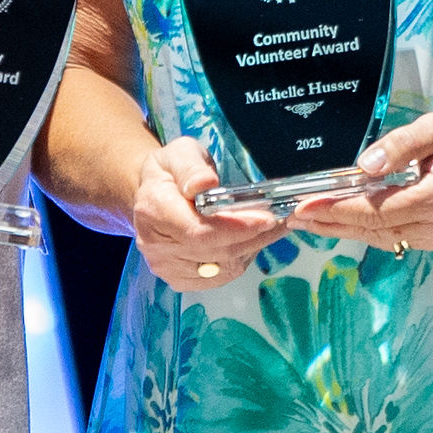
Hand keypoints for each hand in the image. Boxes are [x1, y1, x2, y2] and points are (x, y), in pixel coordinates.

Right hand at [128, 137, 285, 288]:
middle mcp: (155, 245)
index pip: (199, 231)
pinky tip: (248, 242)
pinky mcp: (179, 279)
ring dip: (251, 249)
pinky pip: (219, 276)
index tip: (266, 219)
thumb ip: (191, 167)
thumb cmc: (169, 172)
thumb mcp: (179, 153)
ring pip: (222, 267)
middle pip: (215, 251)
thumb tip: (206, 183)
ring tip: (269, 229)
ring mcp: (166, 267)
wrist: (152, 195)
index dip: (236, 229)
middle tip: (280, 221)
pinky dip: (239, 260)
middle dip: (253, 237)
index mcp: (154, 210)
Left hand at [285, 109, 432, 252]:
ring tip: (313, 220)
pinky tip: (346, 222)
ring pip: (382, 237)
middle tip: (297, 217)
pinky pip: (396, 236)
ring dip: (345, 229)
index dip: (337, 209)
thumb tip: (366, 164)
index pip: (376, 210)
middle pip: (374, 228)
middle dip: (332, 222)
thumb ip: (400, 144)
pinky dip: (368, 230)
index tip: (306, 206)